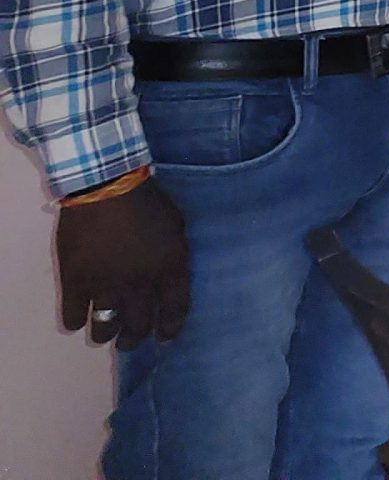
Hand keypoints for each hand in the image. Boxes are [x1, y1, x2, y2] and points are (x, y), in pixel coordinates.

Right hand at [57, 177, 188, 347]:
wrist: (106, 187)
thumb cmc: (146, 199)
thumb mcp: (176, 222)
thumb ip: (174, 250)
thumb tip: (171, 267)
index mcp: (169, 268)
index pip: (175, 310)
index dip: (171, 328)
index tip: (165, 338)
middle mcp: (139, 285)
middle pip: (139, 325)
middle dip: (135, 338)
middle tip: (130, 341)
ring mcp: (105, 286)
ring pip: (105, 328)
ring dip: (106, 334)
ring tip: (105, 334)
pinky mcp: (75, 282)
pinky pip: (72, 316)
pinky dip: (74, 321)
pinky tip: (77, 318)